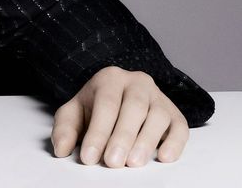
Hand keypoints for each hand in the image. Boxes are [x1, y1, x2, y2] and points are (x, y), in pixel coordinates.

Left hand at [51, 65, 188, 166]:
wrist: (121, 97)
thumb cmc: (96, 107)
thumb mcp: (75, 113)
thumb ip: (65, 128)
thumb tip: (61, 149)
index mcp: (109, 78)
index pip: (105, 104)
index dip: (97, 132)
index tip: (88, 158)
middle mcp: (137, 82)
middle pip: (133, 107)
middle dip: (122, 137)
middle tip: (112, 163)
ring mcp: (158, 97)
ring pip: (158, 116)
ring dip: (146, 141)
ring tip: (133, 163)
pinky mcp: (175, 113)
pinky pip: (180, 127)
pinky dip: (175, 143)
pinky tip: (164, 157)